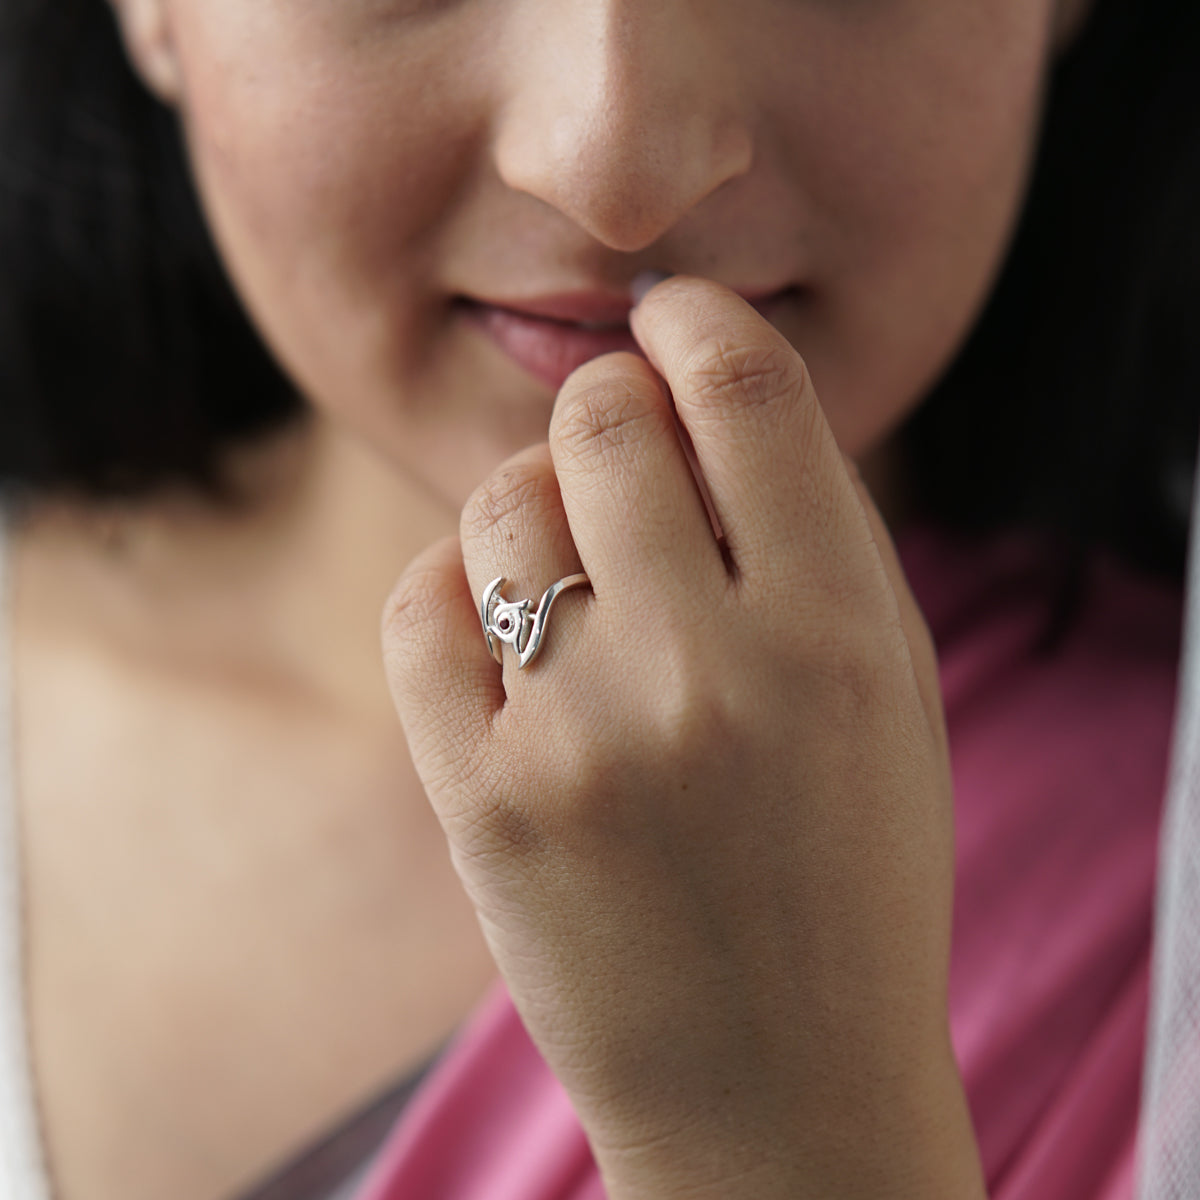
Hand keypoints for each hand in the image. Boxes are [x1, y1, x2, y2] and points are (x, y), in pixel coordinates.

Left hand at [382, 277, 983, 1198]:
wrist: (776, 1083)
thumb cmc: (846, 872)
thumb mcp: (885, 691)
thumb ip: (812, 528)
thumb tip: (703, 388)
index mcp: (836, 635)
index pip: (746, 390)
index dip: (697, 322)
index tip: (675, 320)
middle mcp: (708, 675)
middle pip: (602, 421)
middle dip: (608, 407)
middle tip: (621, 450)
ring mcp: (581, 741)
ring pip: (501, 502)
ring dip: (532, 500)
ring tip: (574, 566)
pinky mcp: (484, 803)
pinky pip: (422, 605)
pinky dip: (454, 584)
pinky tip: (502, 620)